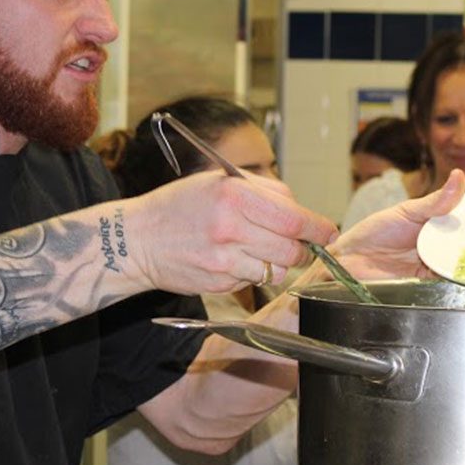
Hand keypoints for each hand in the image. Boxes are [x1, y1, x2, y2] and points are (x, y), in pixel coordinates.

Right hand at [126, 170, 337, 293]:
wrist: (135, 239)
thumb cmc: (180, 206)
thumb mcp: (219, 182)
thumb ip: (264, 191)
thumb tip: (301, 209)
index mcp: (234, 194)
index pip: (293, 218)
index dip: (318, 228)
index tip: (329, 232)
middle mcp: (230, 227)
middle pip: (291, 248)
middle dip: (301, 248)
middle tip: (296, 244)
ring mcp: (224, 259)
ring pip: (276, 270)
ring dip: (276, 263)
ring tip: (257, 249)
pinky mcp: (218, 283)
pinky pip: (252, 281)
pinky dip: (252, 273)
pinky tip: (232, 259)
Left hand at [328, 169, 464, 279]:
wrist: (348, 262)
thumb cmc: (374, 232)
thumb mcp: (408, 211)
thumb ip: (435, 201)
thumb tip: (459, 176)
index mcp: (438, 225)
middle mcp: (439, 246)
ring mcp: (433, 266)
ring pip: (459, 266)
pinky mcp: (426, 284)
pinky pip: (446, 284)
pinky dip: (455, 281)